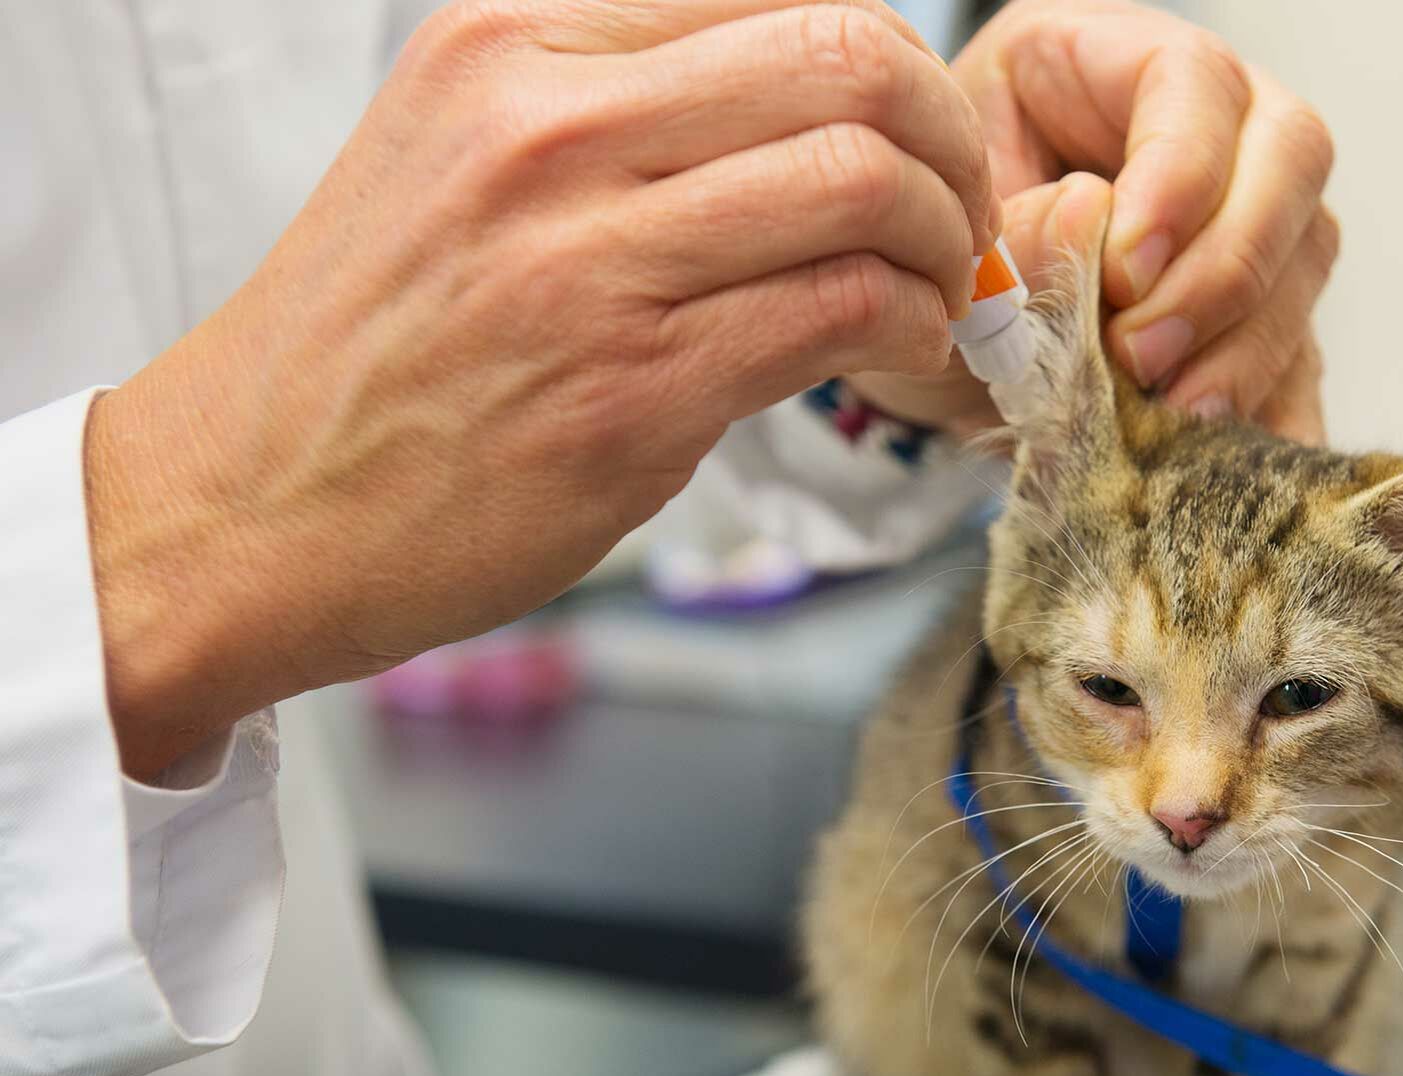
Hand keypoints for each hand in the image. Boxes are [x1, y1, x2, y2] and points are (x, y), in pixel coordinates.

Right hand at [85, 0, 997, 776]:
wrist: (246, 504)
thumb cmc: (373, 349)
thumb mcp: (460, 161)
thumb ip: (616, 115)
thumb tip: (806, 119)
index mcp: (509, 47)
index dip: (884, 62)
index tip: (910, 136)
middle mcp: (547, 128)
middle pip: (848, 56)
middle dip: (948, 135)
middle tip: (957, 209)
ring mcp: (588, 260)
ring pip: (865, 179)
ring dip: (944, 240)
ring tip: (935, 290)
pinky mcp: (630, 391)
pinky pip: (842, 308)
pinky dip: (912, 325)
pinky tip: (899, 351)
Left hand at [848, 0, 1334, 443]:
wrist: (927, 324)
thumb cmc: (934, 245)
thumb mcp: (946, 230)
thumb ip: (1013, 228)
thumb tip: (1094, 222)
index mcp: (1113, 63)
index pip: (1194, 82)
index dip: (1181, 176)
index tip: (1125, 273)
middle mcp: (1210, 125)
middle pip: (1290, 157)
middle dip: (1225, 269)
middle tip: (1144, 355)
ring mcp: (1250, 217)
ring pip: (1305, 257)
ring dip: (1246, 346)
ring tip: (1170, 413)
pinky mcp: (1261, 309)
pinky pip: (1301, 353)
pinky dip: (1271, 411)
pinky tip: (1227, 462)